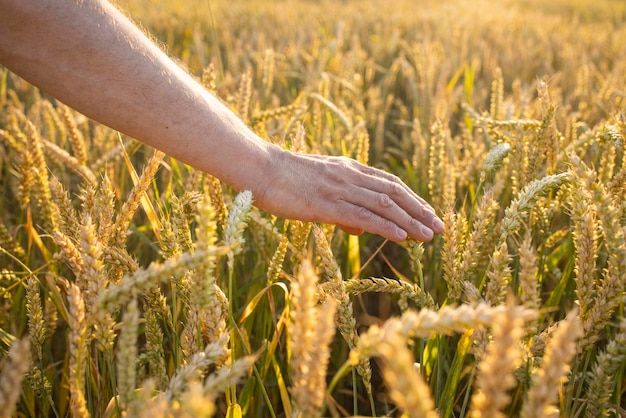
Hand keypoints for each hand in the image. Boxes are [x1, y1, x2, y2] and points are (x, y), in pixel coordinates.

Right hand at [252, 147, 443, 241]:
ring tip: (429, 236)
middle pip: (394, 193)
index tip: (429, 212)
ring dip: (410, 221)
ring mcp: (339, 189)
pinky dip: (386, 226)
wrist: (259, 168)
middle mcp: (350, 176)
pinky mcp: (326, 204)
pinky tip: (402, 237)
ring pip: (384, 205)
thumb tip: (359, 228)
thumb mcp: (319, 186)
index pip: (390, 183)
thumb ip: (341, 205)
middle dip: (420, 211)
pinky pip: (363, 216)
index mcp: (349, 168)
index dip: (413, 198)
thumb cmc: (284, 179)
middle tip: (440, 227)